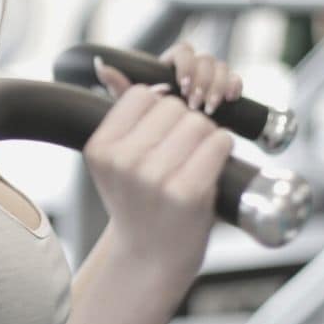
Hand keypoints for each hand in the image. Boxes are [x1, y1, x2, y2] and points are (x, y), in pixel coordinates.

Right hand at [85, 59, 232, 285]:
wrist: (150, 258)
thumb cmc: (138, 204)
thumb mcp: (116, 161)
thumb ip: (118, 114)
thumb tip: (106, 65)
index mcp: (100, 148)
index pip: (142, 95)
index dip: (160, 109)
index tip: (161, 133)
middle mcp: (123, 162)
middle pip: (174, 107)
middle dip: (185, 123)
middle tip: (180, 154)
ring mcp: (155, 178)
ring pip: (199, 122)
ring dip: (207, 137)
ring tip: (194, 163)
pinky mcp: (187, 193)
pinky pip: (218, 143)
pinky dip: (223, 151)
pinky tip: (210, 170)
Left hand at [158, 40, 242, 114]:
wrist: (175, 125)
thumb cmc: (159, 111)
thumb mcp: (153, 101)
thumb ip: (154, 93)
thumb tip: (162, 87)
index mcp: (175, 61)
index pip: (184, 50)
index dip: (186, 66)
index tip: (184, 86)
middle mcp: (196, 63)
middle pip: (205, 59)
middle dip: (201, 83)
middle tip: (194, 104)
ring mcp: (213, 72)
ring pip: (222, 67)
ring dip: (217, 88)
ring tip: (209, 109)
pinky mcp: (227, 84)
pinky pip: (236, 78)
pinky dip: (234, 87)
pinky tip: (229, 100)